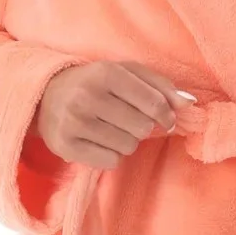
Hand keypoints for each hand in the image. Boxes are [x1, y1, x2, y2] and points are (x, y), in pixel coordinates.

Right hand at [28, 60, 197, 170]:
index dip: (166, 115)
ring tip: (110, 128)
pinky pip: (110, 161)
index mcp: (106, 73)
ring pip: (127, 147)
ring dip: (126, 141)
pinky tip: (98, 141)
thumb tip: (190, 104)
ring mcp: (74, 123)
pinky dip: (110, 154)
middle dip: (142, 127)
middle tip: (128, 120)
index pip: (153, 103)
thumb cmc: (95, 82)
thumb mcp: (126, 73)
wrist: (45, 94)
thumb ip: (160, 85)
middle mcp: (87, 97)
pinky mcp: (65, 146)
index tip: (166, 119)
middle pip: (142, 128)